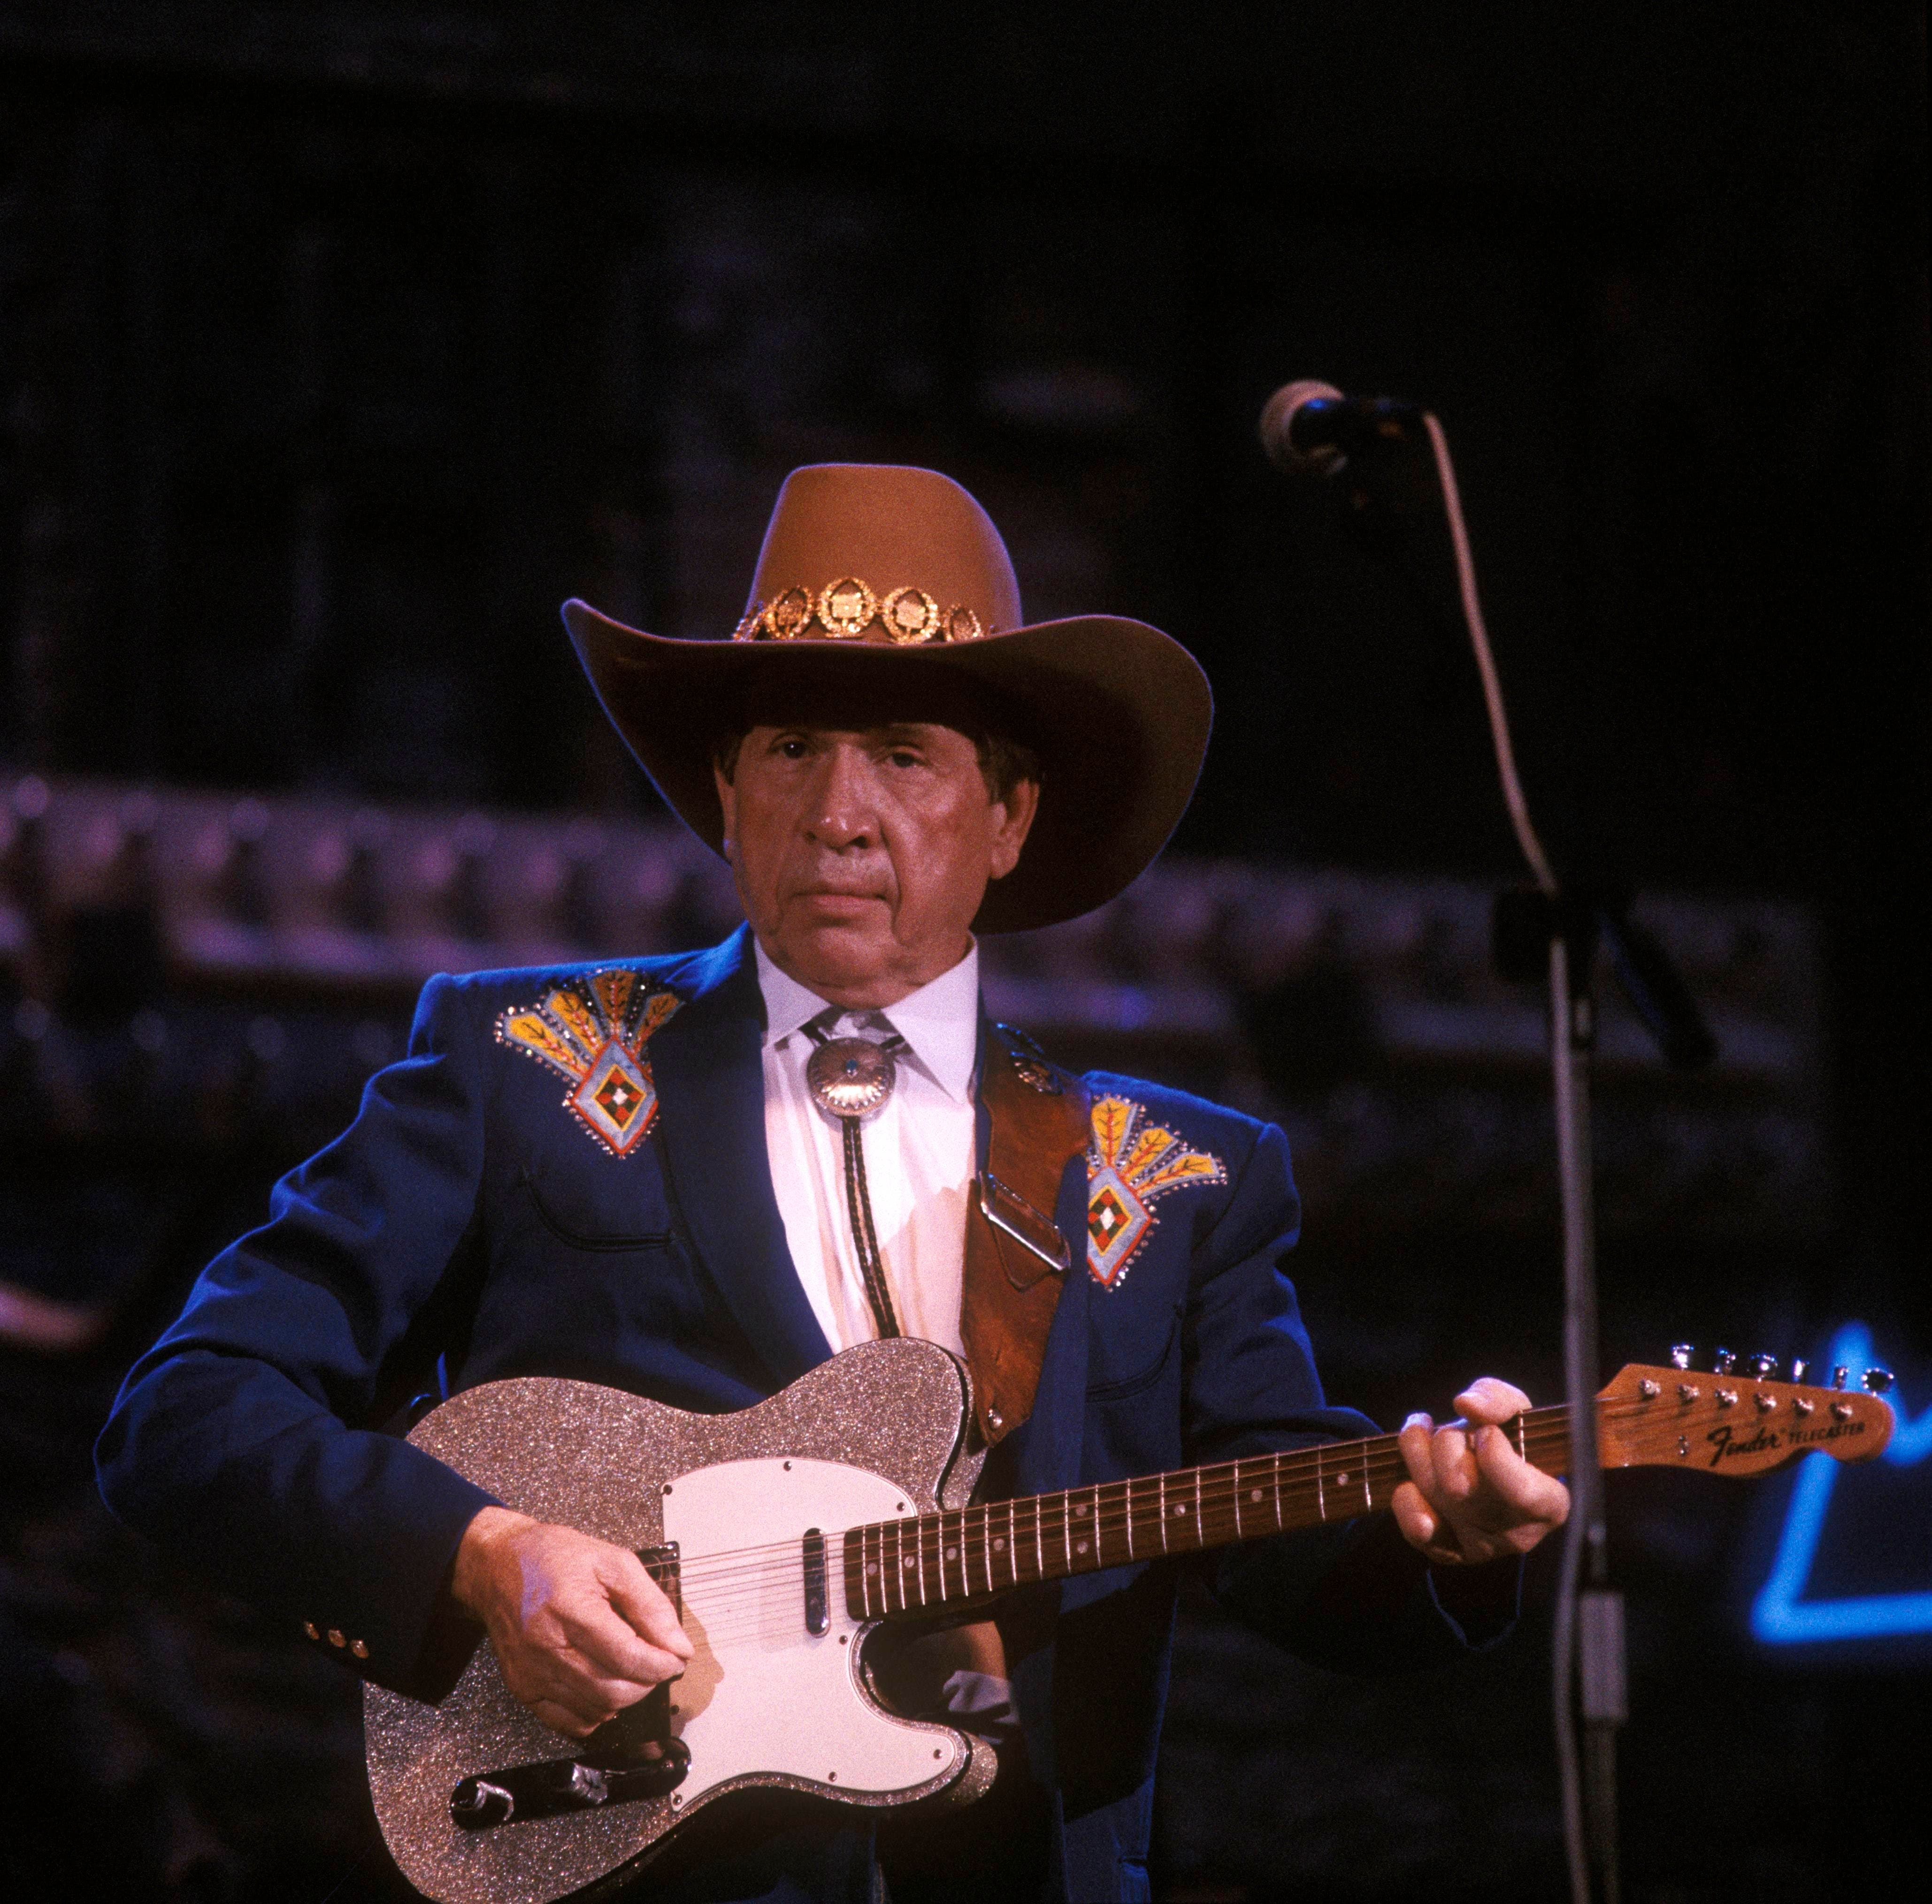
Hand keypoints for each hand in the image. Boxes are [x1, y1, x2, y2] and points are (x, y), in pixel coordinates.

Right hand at [450, 1507, 693, 1738]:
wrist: (498, 1565)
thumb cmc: (554, 1557)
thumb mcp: (613, 1561)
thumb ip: (650, 1603)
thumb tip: (677, 1643)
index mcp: (571, 1609)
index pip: (628, 1656)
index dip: (661, 1662)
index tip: (676, 1656)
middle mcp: (547, 1646)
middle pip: (613, 1689)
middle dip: (647, 1682)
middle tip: (657, 1662)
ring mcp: (532, 1672)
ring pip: (595, 1709)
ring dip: (626, 1697)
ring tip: (633, 1670)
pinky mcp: (522, 1687)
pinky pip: (568, 1721)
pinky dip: (596, 1713)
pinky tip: (604, 1688)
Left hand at [1392, 1377, 1569, 1566]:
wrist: (1487, 1470)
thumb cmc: (1508, 1439)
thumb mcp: (1514, 1410)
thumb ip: (1497, 1399)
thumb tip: (1467, 1406)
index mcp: (1548, 1503)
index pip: (1520, 1492)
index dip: (1494, 1455)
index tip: (1484, 1432)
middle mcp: (1517, 1535)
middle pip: (1460, 1486)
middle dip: (1447, 1442)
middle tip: (1451, 1429)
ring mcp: (1481, 1548)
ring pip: (1433, 1494)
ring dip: (1419, 1453)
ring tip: (1425, 1434)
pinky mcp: (1449, 1554)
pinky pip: (1416, 1528)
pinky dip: (1407, 1496)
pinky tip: (1412, 1477)